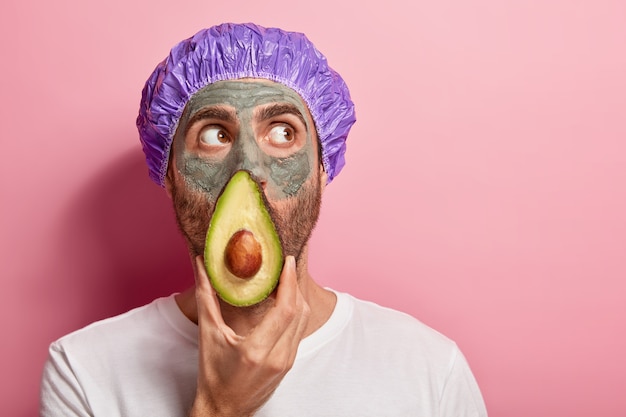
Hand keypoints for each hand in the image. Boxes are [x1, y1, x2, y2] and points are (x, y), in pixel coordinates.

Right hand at [189, 255, 309, 416]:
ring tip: (286, 276)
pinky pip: (299, 330)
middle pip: (300, 311)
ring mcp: (287, 361)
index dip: (290, 281)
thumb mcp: (208, 335)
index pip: (285, 309)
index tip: (287, 261)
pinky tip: (285, 298)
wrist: (224, 410)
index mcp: (256, 350)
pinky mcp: (290, 363)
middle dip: (295, 283)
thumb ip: (206, 297)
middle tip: (286, 262)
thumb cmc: (213, 376)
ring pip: (303, 320)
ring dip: (297, 295)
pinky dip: (295, 310)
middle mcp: (278, 357)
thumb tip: (202, 265)